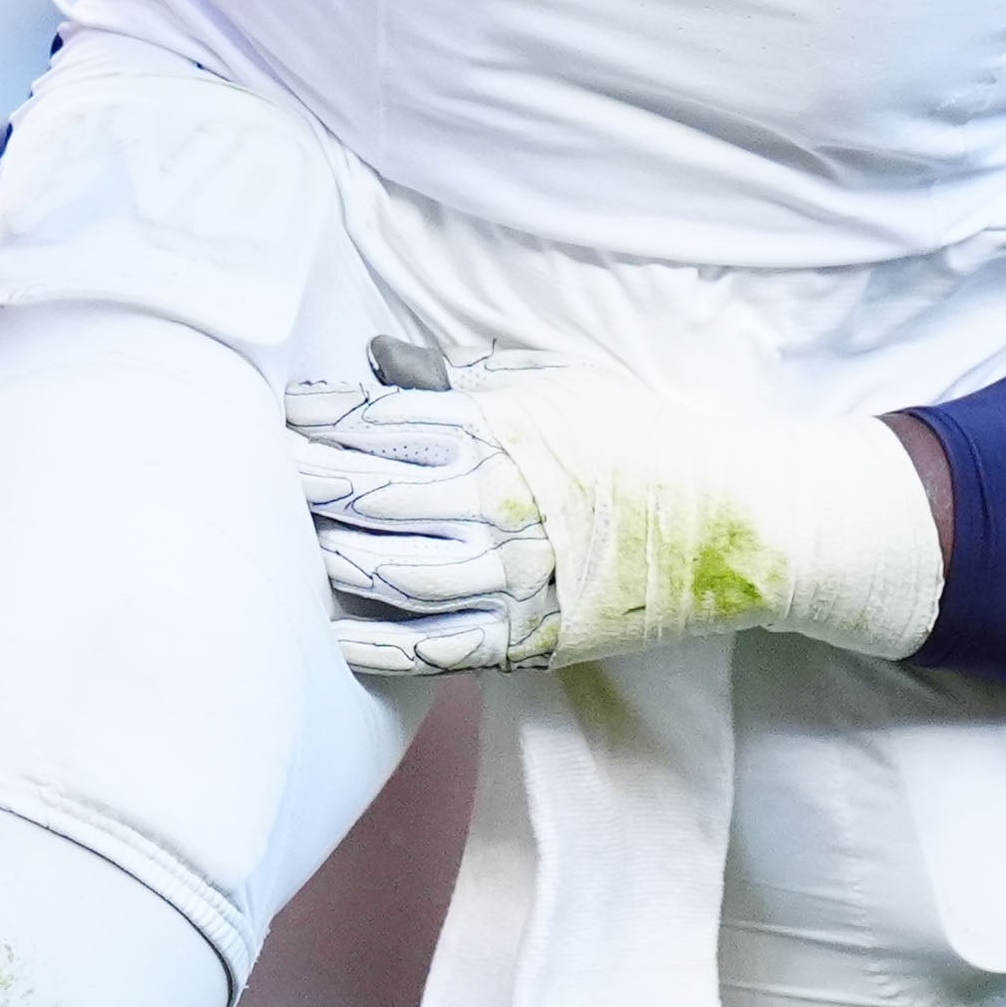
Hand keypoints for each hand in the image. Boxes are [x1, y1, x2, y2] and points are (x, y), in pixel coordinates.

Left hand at [290, 360, 943, 674]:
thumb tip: (380, 361)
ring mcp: (534, 572)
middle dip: (319, 485)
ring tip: (300, 547)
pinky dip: (391, 642)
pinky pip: (455, 645)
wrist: (743, 517)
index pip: (402, 421)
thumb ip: (468, 382)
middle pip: (391, 492)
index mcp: (519, 427)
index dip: (333, 421)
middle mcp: (519, 497)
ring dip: (346, 557)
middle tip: (261, 478)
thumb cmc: (645, 440)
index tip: (285, 415)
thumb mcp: (560, 386)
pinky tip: (341, 632)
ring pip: (413, 568)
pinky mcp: (548, 634)